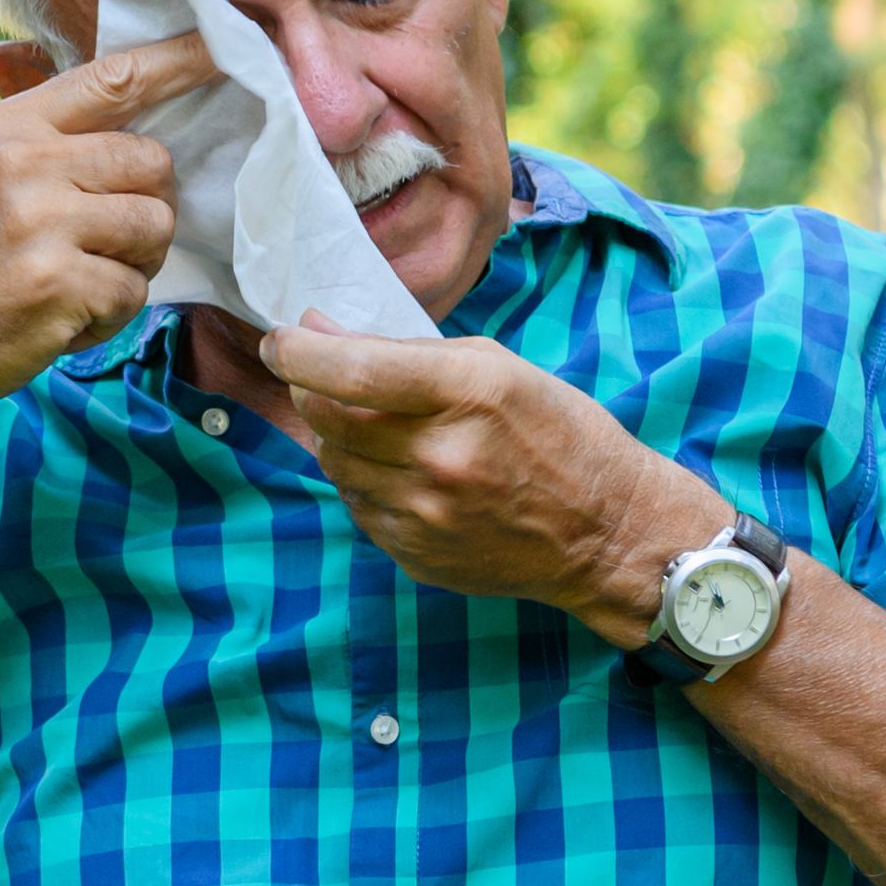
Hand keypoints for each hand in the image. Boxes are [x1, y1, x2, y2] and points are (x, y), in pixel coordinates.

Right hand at [0, 40, 215, 425]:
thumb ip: (37, 136)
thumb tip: (121, 92)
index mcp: (5, 126)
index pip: (113, 78)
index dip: (178, 62)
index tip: (224, 46)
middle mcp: (23, 162)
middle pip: (151, 160)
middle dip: (145, 205)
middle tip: (104, 241)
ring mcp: (41, 222)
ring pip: (154, 225)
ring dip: (133, 264)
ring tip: (82, 280)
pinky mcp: (59, 284)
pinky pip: (134, 291)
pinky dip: (110, 315)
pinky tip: (64, 319)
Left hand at [255, 325, 719, 638]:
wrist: (606, 533)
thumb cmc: (560, 434)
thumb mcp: (498, 368)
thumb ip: (405, 351)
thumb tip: (318, 331)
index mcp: (467, 393)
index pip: (350, 372)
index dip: (297, 353)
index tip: (279, 341)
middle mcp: (440, 457)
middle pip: (327, 420)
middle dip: (310, 392)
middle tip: (318, 377)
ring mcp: (426, 514)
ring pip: (336, 465)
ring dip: (339, 440)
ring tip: (379, 427)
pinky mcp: (417, 555)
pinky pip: (359, 508)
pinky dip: (366, 483)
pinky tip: (405, 473)